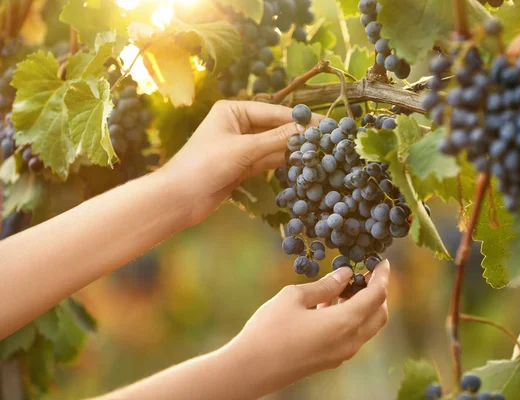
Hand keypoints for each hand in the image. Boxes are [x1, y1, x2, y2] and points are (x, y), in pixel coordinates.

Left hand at [160, 100, 318, 224]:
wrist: (180, 198)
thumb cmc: (206, 165)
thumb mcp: (244, 149)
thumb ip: (277, 140)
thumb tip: (308, 130)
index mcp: (233, 110)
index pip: (274, 112)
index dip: (300, 119)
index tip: (326, 124)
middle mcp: (237, 124)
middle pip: (275, 128)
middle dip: (299, 134)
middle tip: (328, 138)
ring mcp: (241, 146)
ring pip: (273, 145)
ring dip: (293, 149)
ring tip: (321, 151)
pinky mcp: (242, 166)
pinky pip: (268, 160)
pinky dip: (283, 161)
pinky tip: (303, 163)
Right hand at [227, 260, 390, 398]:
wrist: (250, 369)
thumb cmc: (270, 329)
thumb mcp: (294, 297)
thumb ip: (324, 285)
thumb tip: (345, 274)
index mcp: (345, 322)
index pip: (376, 296)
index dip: (382, 276)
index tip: (382, 261)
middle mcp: (349, 341)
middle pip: (379, 314)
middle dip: (377, 292)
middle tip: (364, 273)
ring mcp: (341, 354)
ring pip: (366, 327)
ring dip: (362, 305)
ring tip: (343, 285)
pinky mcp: (330, 360)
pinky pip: (352, 336)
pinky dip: (351, 318)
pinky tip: (329, 304)